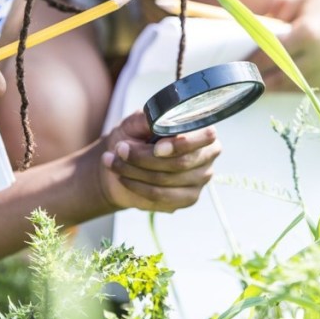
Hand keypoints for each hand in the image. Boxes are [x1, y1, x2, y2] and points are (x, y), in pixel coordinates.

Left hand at [97, 112, 220, 212]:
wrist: (123, 163)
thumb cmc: (134, 136)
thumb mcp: (136, 122)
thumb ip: (148, 118)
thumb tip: (157, 119)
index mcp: (202, 132)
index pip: (204, 138)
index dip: (181, 144)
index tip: (157, 148)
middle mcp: (206, 157)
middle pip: (181, 163)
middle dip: (145, 157)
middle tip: (119, 149)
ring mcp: (199, 181)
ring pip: (166, 180)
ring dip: (135, 171)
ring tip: (112, 161)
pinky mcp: (186, 200)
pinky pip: (160, 196)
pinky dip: (137, 186)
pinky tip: (124, 177)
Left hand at [254, 0, 319, 91]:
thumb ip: (272, 18)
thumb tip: (253, 38)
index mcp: (311, 31)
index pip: (274, 54)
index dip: (255, 62)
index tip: (241, 64)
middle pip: (285, 75)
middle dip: (262, 79)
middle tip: (246, 80)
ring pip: (300, 86)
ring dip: (278, 88)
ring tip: (261, 85)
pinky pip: (317, 87)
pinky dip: (298, 87)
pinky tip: (284, 84)